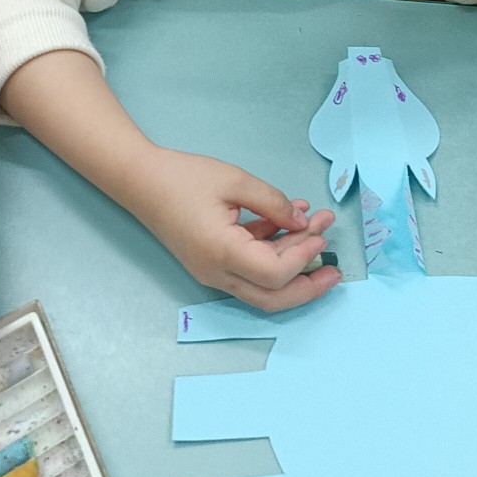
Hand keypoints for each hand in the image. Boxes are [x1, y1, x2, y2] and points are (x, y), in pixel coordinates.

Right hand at [134, 146, 340, 310]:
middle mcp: (217, 273)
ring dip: (293, 262)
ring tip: (319, 228)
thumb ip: (273, 203)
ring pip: (262, 287)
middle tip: (336, 271)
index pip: (275, 274)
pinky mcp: (211, 263)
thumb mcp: (235, 181)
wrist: (140, 181)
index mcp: (223, 254)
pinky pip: (249, 268)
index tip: (320, 232)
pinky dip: (272, 250)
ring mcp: (212, 272)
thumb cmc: (184, 177)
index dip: (303, 256)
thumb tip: (303, 223)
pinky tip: (291, 221)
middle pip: (272, 298)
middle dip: (308, 287)